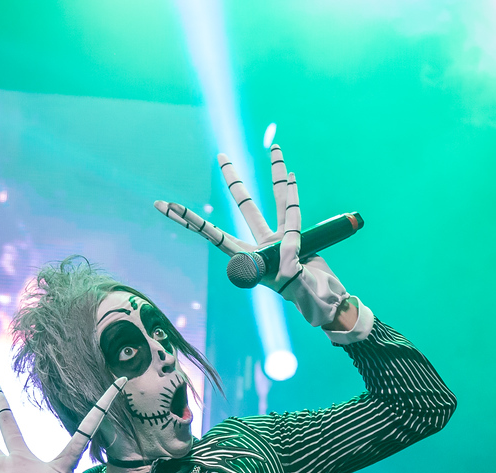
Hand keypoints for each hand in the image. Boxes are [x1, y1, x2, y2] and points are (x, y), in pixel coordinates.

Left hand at [155, 142, 349, 328]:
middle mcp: (261, 245)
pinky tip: (292, 174)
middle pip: (244, 205)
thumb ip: (288, 266)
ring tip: (275, 148)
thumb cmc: (307, 299)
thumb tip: (288, 249)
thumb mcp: (293, 285)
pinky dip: (294, 194)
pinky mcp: (298, 238)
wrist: (326, 302)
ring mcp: (280, 239)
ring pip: (276, 200)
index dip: (194, 221)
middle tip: (220, 155)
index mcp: (249, 260)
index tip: (170, 206)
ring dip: (276, 175)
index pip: (216, 236)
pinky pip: (295, 212)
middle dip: (233, 180)